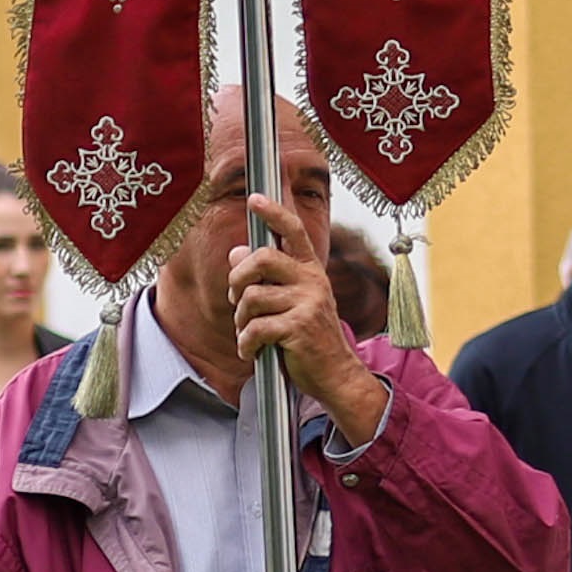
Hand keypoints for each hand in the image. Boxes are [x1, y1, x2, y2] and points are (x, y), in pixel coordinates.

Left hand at [232, 214, 385, 440]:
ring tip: (248, 333)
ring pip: (252, 298)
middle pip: (261, 259)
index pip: (293, 232)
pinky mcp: (299, 327)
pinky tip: (251, 350)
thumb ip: (266, 277)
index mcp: (311, 270)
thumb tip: (236, 252)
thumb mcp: (292, 301)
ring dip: (240, 320)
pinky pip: (255, 328)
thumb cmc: (309, 336)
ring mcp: (307, 303)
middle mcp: (312, 280)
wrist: (336, 373)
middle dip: (238, 279)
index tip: (255, 198)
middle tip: (236, 298)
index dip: (274, 213)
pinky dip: (245, 343)